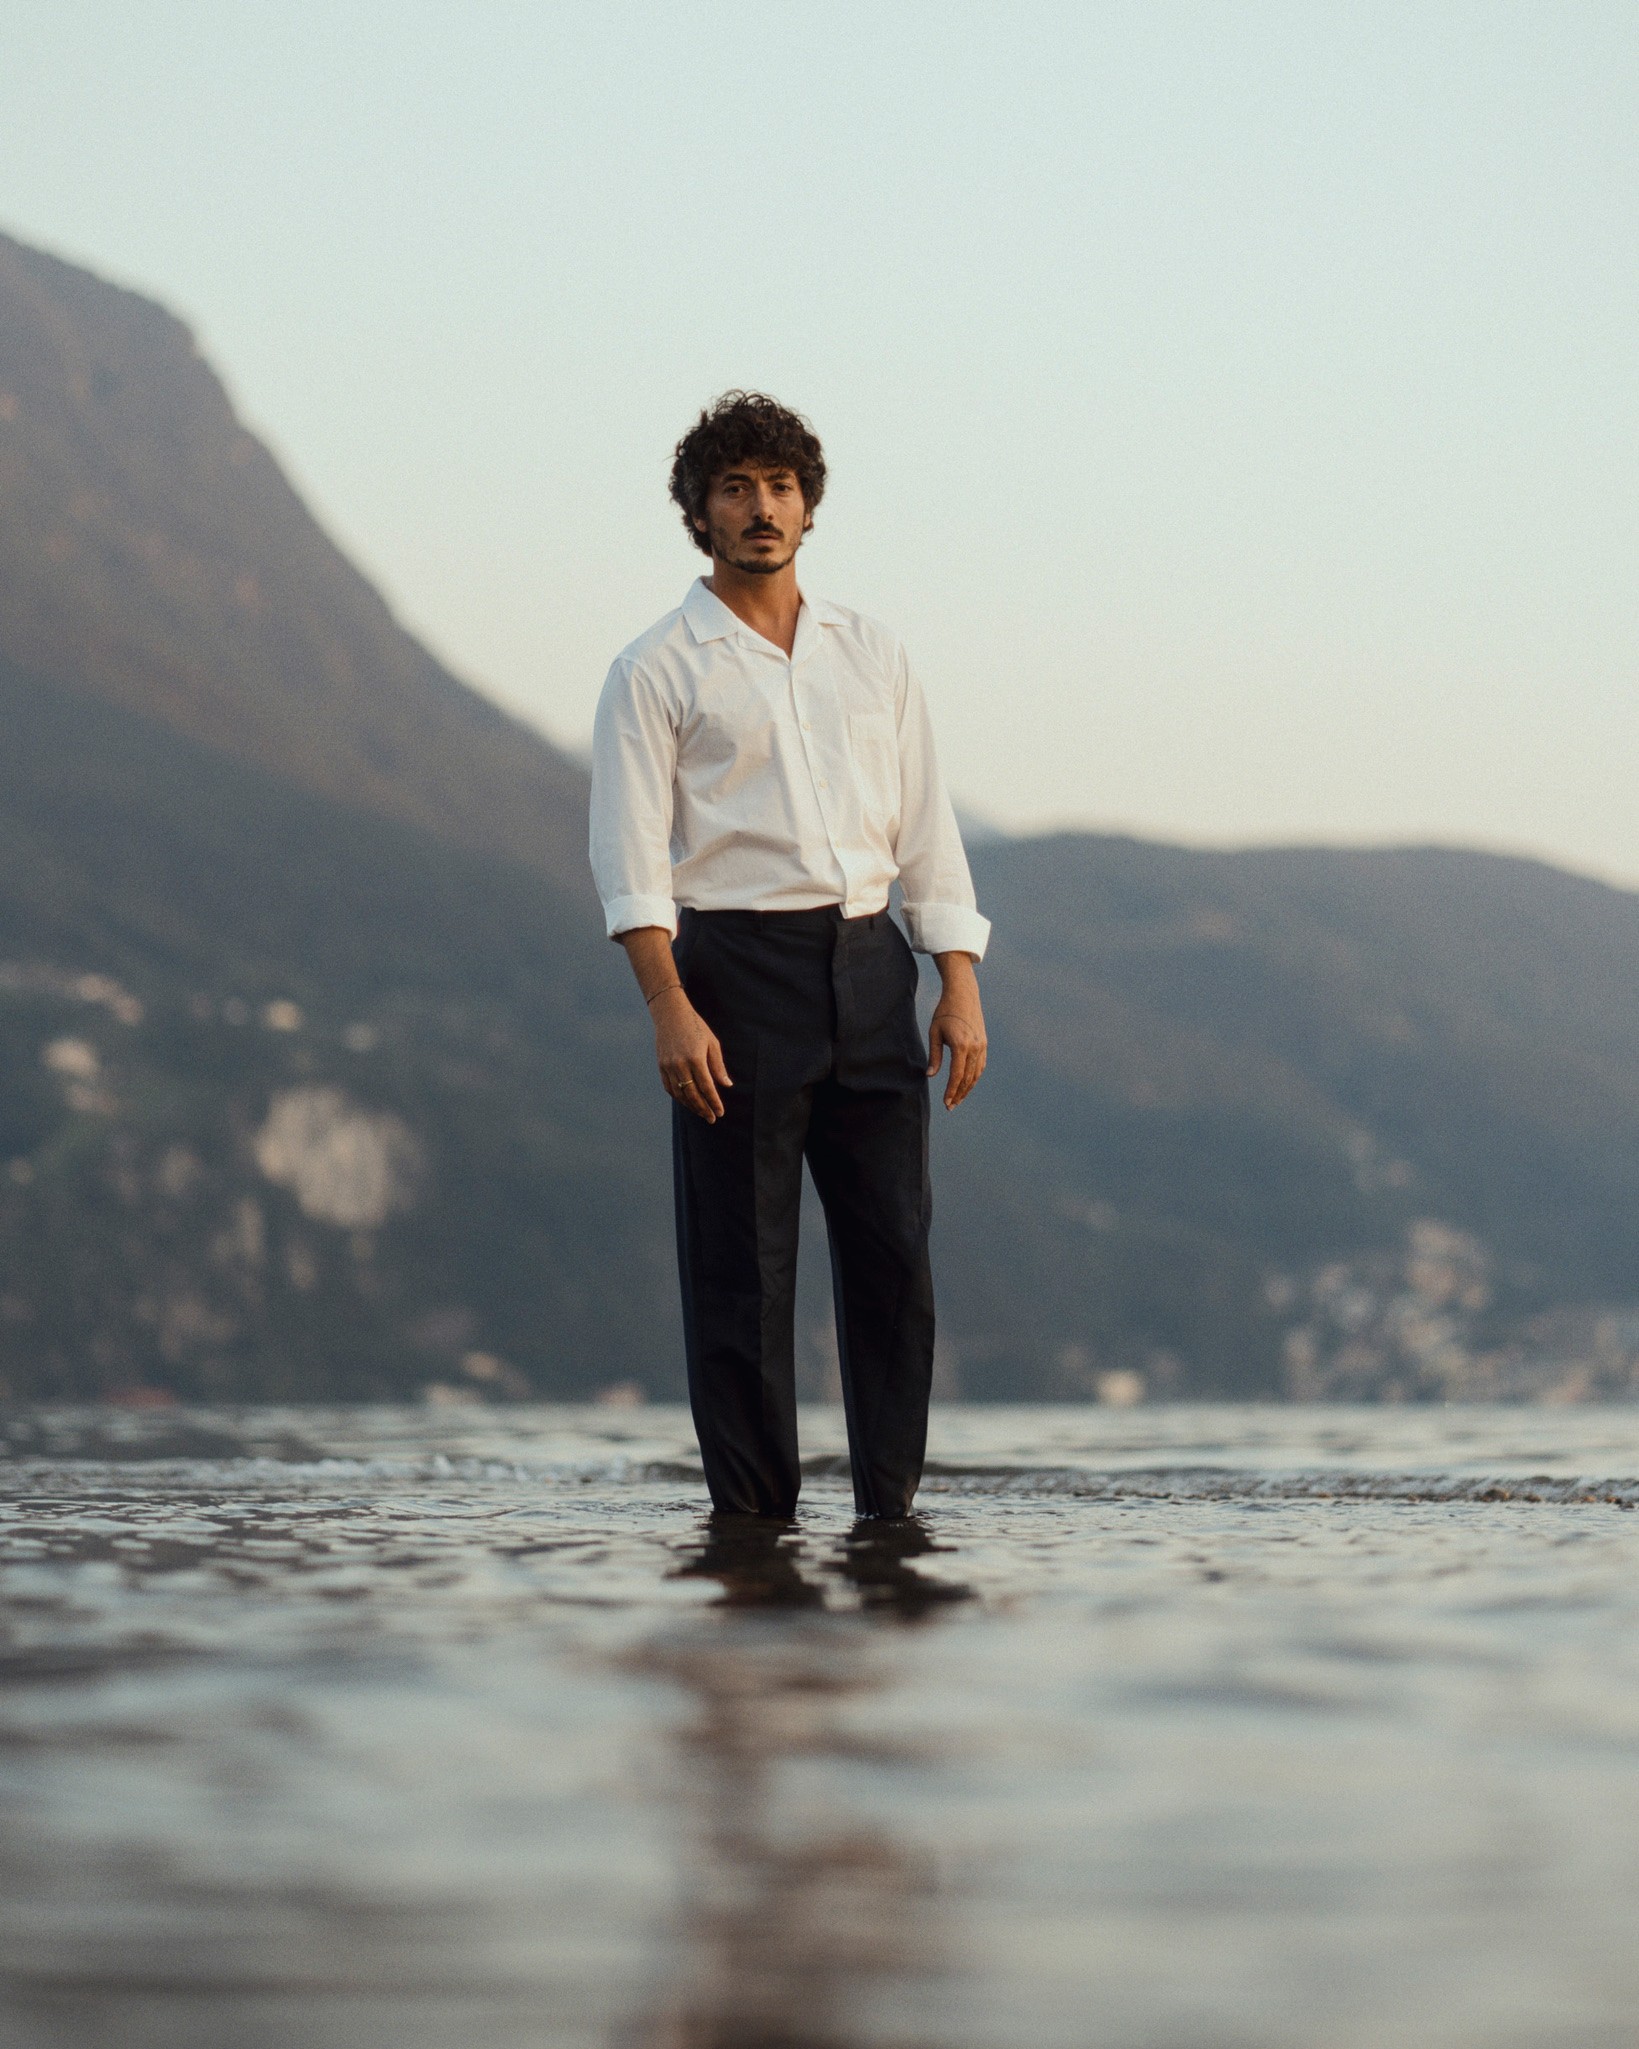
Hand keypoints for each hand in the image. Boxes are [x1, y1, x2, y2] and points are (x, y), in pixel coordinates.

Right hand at [651, 987, 732, 1121]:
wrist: (670, 1014)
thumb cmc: (695, 1027)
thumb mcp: (712, 1043)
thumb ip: (718, 1066)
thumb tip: (726, 1085)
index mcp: (695, 1058)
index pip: (706, 1087)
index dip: (714, 1102)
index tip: (720, 1112)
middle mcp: (680, 1064)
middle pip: (692, 1094)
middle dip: (703, 1108)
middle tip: (712, 1119)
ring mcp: (668, 1066)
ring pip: (680, 1093)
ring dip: (691, 1106)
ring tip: (701, 1112)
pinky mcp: (661, 1066)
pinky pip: (669, 1087)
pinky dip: (678, 1097)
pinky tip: (687, 1102)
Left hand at [927, 952, 986, 1109]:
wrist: (963, 994)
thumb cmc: (944, 1012)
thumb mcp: (935, 1033)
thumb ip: (935, 1056)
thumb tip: (930, 1075)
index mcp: (961, 1045)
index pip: (956, 1075)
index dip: (951, 1091)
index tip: (946, 1103)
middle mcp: (975, 1047)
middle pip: (968, 1078)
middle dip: (959, 1094)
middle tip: (951, 1106)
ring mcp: (982, 1045)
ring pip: (976, 1074)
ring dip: (968, 1088)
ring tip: (958, 1098)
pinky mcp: (984, 1043)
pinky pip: (980, 1065)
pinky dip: (974, 1077)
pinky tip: (967, 1083)